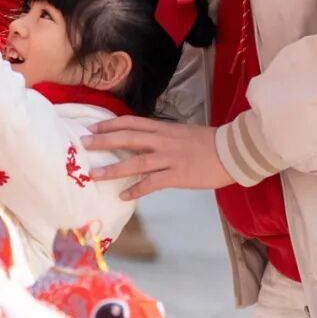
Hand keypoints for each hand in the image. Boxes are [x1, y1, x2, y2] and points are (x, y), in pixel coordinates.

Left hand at [85, 118, 233, 200]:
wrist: (233, 151)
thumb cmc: (210, 142)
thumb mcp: (182, 133)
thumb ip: (163, 136)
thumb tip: (146, 141)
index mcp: (164, 128)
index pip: (132, 122)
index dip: (111, 124)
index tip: (93, 127)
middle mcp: (163, 140)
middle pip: (127, 138)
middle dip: (103, 140)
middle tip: (83, 143)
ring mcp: (170, 158)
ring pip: (135, 162)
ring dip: (113, 169)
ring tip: (95, 175)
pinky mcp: (178, 175)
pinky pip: (152, 183)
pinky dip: (136, 189)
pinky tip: (122, 196)